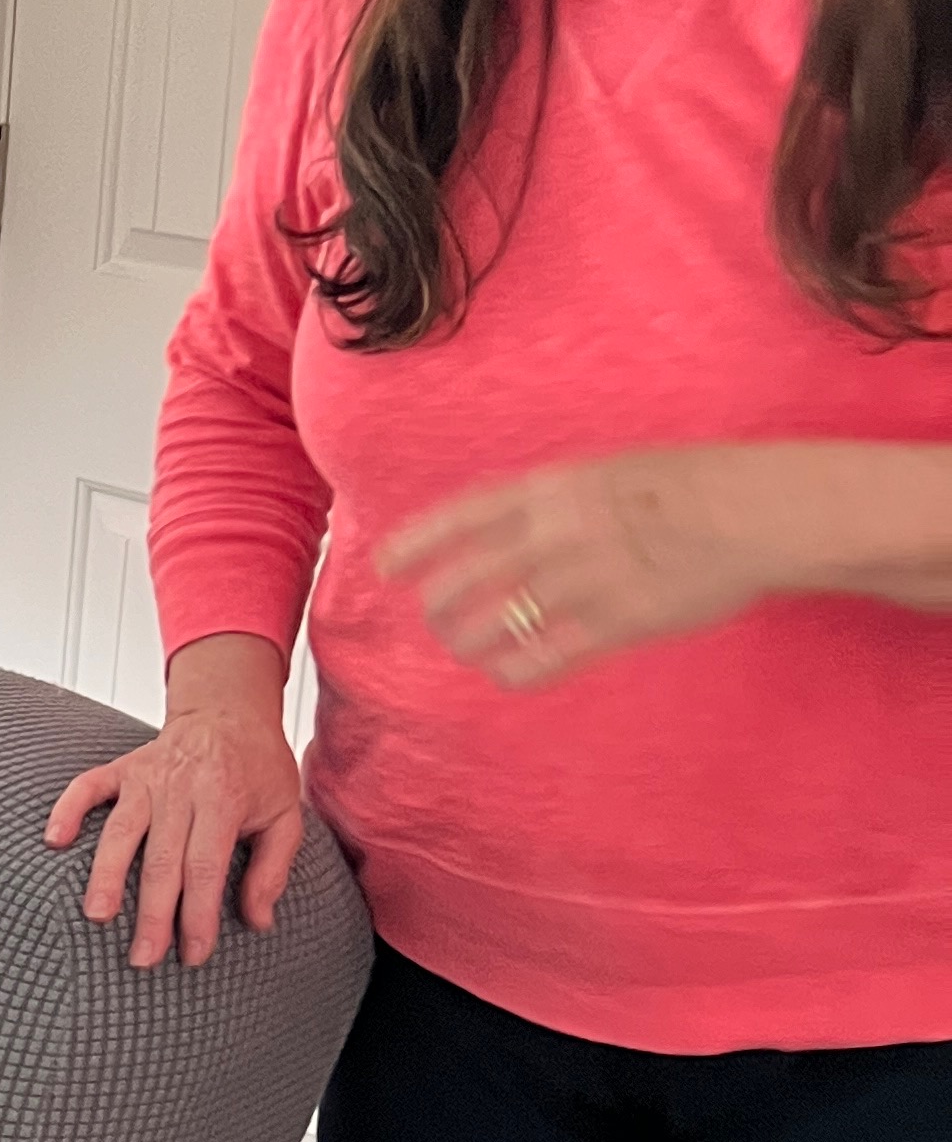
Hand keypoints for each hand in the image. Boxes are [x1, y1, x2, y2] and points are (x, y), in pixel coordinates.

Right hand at [44, 634, 304, 971]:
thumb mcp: (285, 815)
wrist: (230, 711)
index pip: (205, 868)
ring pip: (121, 832)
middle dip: (152, 913)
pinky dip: (68, 810)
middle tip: (143, 958)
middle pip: (161, 860)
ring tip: (98, 914)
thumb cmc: (258, 770)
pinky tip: (54, 841)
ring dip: (107, 874)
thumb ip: (272, 869)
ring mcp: (147, 777)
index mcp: (224, 800)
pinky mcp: (122, 768)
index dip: (198, 915)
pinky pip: (88, 787)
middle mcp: (181, 789)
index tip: (193, 954)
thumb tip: (258, 922)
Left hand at [378, 449, 779, 683]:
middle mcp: (558, 533)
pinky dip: (514, 671)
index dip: (416, 544)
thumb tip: (505, 524)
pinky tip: (509, 672)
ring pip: (494, 625)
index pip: (462, 517)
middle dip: (438, 607)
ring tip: (468, 648)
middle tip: (435, 619)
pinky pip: (543, 658)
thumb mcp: (610, 469)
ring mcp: (584, 581)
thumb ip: (555, 498)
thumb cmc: (689, 485)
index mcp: (555, 487)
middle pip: (465, 581)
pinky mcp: (615, 624)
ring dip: (469, 643)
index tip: (385, 566)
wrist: (756, 511)